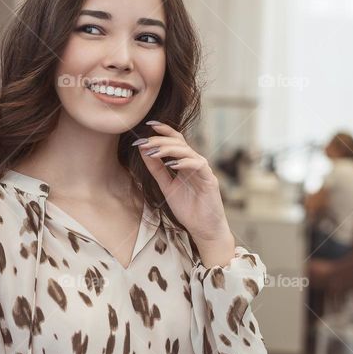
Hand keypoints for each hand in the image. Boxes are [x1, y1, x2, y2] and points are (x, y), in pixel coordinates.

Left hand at [136, 121, 233, 252]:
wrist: (203, 228)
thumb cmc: (187, 208)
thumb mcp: (166, 186)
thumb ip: (156, 169)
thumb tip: (143, 150)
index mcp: (185, 162)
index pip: (175, 140)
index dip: (163, 130)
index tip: (148, 125)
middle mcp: (195, 162)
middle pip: (179, 143)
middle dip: (160, 140)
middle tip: (145, 142)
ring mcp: (203, 170)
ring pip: (187, 151)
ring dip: (168, 149)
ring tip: (153, 151)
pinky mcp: (209, 179)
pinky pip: (197, 165)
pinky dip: (184, 162)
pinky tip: (171, 164)